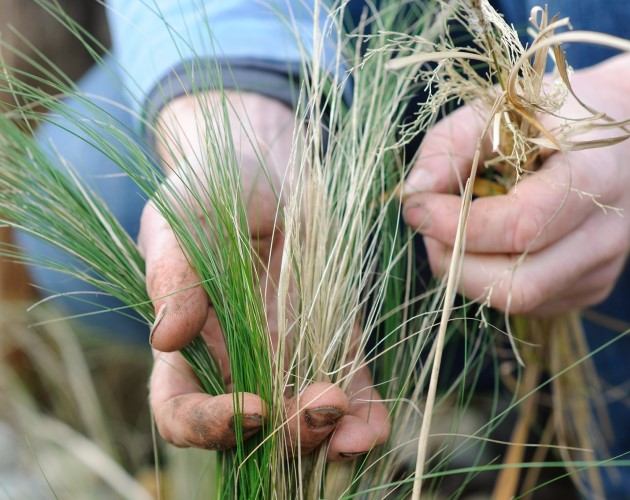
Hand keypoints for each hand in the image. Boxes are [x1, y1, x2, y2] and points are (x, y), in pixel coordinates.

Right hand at [141, 91, 388, 457]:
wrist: (270, 170)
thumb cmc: (212, 190)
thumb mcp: (181, 219)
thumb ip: (172, 274)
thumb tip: (166, 338)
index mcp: (188, 345)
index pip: (181, 409)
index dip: (207, 425)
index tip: (247, 408)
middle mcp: (238, 364)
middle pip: (253, 430)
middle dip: (285, 433)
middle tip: (317, 406)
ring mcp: (290, 359)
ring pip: (303, 421)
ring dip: (328, 433)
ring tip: (351, 424)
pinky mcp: (335, 344)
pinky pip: (350, 394)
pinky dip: (363, 418)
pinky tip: (373, 426)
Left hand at [403, 38, 629, 315]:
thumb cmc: (558, 116)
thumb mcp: (503, 105)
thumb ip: (451, 144)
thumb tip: (412, 194)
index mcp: (595, 176)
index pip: (520, 227)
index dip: (457, 225)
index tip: (416, 207)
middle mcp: (605, 236)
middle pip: (517, 285)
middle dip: (455, 263)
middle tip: (428, 226)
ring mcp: (602, 271)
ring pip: (516, 301)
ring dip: (466, 272)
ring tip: (453, 230)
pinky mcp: (591, 289)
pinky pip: (527, 302)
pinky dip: (490, 277)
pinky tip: (487, 241)